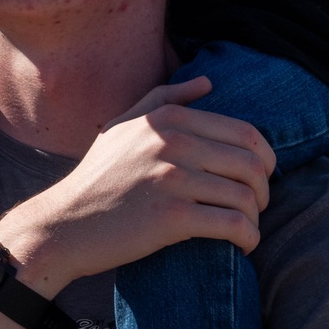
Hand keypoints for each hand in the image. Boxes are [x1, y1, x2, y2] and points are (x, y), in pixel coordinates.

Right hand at [0, 78, 275, 289]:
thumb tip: (207, 83)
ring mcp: (172, 178)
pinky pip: (233, 225)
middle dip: (264, 190)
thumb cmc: (97, 178)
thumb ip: (164, 99)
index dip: (264, 159)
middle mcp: (172, 142)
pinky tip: (243, 246)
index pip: (245, 132)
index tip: (257, 180)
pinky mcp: (172, 217)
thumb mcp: (123, 126)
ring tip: (247, 228)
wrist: (64, 225)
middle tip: (256, 207)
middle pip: (252, 164)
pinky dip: (248, 238)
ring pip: (247, 196)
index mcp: (167, 119)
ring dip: (256, 217)